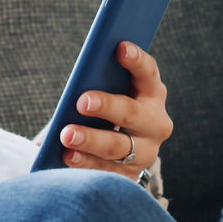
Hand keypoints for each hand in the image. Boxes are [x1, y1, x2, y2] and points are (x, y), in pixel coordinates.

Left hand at [58, 41, 171, 179]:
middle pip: (131, 113)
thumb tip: (81, 77)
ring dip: (90, 140)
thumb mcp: (111, 91)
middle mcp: (155, 122)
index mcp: (152, 92)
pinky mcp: (129, 175)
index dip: (136, 59)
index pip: (148, 72)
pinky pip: (106, 170)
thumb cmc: (109, 107)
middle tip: (82, 101)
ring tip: (67, 135)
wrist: (122, 150)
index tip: (120, 46)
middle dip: (106, 106)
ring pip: (117, 146)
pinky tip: (67, 156)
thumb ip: (102, 82)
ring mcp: (145, 151)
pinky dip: (85, 164)